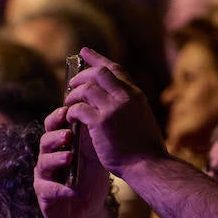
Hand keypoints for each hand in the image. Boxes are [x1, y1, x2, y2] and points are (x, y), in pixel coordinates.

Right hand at [35, 107, 111, 217]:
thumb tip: (94, 114)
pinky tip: (70, 190)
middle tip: (68, 134)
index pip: (53, 126)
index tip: (66, 111)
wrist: (89, 211)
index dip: (57, 118)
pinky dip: (58, 189)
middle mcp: (48, 157)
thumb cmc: (90, 181)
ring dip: (56, 159)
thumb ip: (92, 141)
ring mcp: (44, 176)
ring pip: (44, 163)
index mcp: (60, 145)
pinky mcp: (44, 195)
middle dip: (55, 137)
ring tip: (69, 157)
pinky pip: (47, 189)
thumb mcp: (95, 158)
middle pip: (45, 141)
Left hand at [62, 48, 166, 177]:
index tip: (84, 51)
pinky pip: (79, 108)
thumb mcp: (141, 119)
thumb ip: (128, 107)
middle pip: (99, 73)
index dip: (97, 58)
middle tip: (70, 83)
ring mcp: (114, 109)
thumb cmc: (145, 149)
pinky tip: (70, 118)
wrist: (149, 165)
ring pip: (86, 88)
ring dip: (73, 94)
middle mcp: (126, 97)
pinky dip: (72, 111)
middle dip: (81, 75)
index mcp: (136, 95)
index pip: (115, 69)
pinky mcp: (102, 123)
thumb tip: (112, 101)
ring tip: (68, 104)